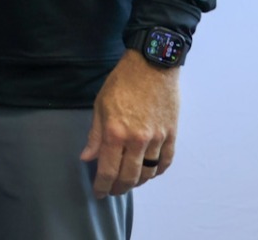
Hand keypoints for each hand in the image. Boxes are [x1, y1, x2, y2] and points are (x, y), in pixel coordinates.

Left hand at [79, 50, 180, 197]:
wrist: (152, 64)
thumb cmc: (123, 81)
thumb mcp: (100, 105)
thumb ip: (95, 135)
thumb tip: (87, 157)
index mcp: (115, 133)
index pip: (108, 170)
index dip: (102, 186)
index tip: (98, 192)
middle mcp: (137, 140)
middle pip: (129, 177)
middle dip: (119, 188)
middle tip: (112, 190)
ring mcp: (157, 138)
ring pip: (148, 173)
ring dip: (137, 182)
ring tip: (129, 182)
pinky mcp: (171, 134)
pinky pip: (165, 161)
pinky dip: (157, 171)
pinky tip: (149, 172)